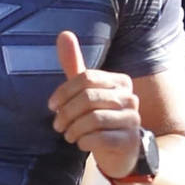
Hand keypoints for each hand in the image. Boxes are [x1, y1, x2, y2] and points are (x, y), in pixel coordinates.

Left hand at [47, 30, 141, 181]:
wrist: (122, 150)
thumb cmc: (100, 116)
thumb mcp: (86, 91)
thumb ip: (75, 65)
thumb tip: (64, 33)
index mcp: (120, 81)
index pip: (86, 78)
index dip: (64, 92)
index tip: (51, 106)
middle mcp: (130, 97)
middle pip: (88, 98)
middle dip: (66, 113)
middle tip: (57, 125)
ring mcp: (132, 119)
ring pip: (93, 119)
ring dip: (73, 129)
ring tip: (68, 135)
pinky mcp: (129, 140)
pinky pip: (99, 138)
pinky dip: (84, 142)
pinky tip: (81, 143)